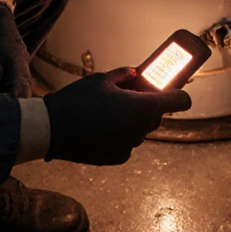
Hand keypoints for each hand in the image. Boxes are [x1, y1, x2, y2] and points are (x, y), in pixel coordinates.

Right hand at [43, 67, 192, 164]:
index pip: (179, 101)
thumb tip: (136, 74)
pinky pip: (128, 142)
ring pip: (141, 129)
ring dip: (133, 120)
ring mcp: (130, 145)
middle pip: (157, 116)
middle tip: (133, 96)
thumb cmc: (77, 99)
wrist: (52, 129)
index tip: (173, 90)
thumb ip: (124, 75)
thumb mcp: (101, 79)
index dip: (179, 94)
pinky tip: (102, 127)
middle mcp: (140, 129)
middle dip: (148, 105)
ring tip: (110, 111)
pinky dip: (121, 135)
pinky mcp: (118, 157)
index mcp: (141, 107)